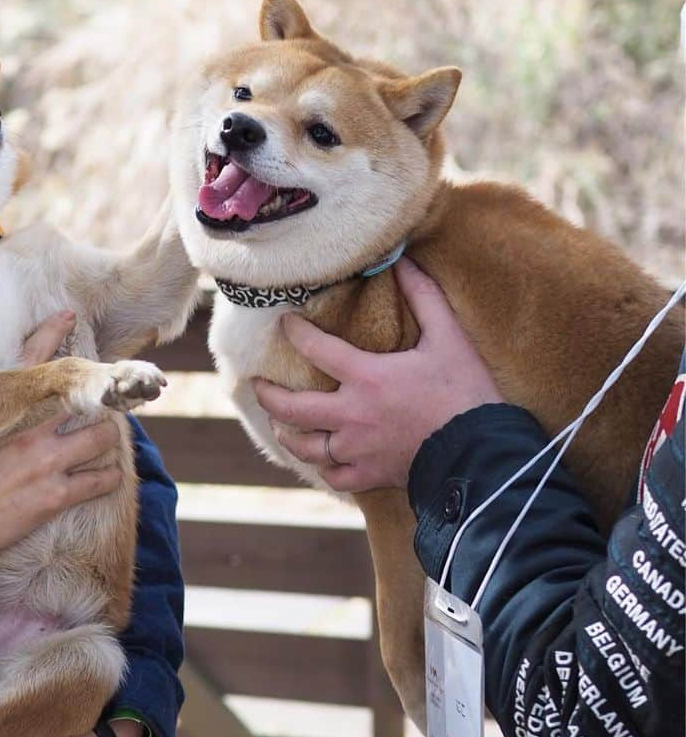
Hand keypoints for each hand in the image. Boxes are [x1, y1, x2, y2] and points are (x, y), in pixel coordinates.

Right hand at [0, 311, 124, 594]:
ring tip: (105, 440)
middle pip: (84, 399)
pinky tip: (108, 476)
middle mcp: (29, 430)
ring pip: (101, 438)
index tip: (67, 315)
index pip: (30, 360)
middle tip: (103, 406)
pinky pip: (99, 480)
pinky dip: (109, 477)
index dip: (51, 331)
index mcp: (1, 409)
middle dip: (98, 401)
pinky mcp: (54, 496)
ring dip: (107, 438)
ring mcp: (45, 462)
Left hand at [253, 258, 502, 492]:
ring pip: (305, 446)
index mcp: (367, 377)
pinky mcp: (369, 475)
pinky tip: (320, 459)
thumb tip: (405, 261)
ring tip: (280, 424)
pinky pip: (333, 475)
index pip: (316, 348)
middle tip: (257, 385)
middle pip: (291, 407)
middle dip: (267, 395)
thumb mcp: (449, 338)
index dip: (296, 333)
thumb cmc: (466, 392)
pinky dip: (323, 467)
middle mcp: (352, 415)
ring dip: (287, 434)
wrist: (480, 452)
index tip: (285, 324)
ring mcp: (357, 449)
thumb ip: (425, 298)